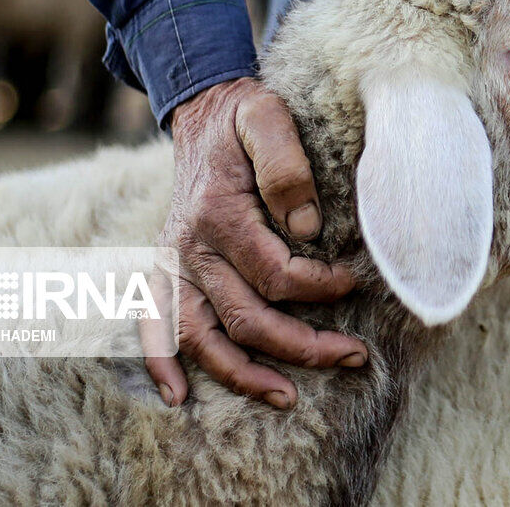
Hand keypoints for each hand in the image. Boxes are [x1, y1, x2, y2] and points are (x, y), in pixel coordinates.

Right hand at [144, 77, 366, 408]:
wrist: (203, 111)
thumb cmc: (245, 117)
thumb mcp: (268, 118)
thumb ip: (286, 165)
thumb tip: (306, 227)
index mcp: (219, 215)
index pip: (277, 275)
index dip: (321, 288)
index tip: (355, 282)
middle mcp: (189, 248)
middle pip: (248, 318)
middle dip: (304, 345)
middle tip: (355, 356)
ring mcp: (173, 264)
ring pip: (205, 337)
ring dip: (245, 375)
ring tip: (289, 398)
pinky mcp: (166, 272)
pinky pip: (154, 327)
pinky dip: (162, 364)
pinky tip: (179, 397)